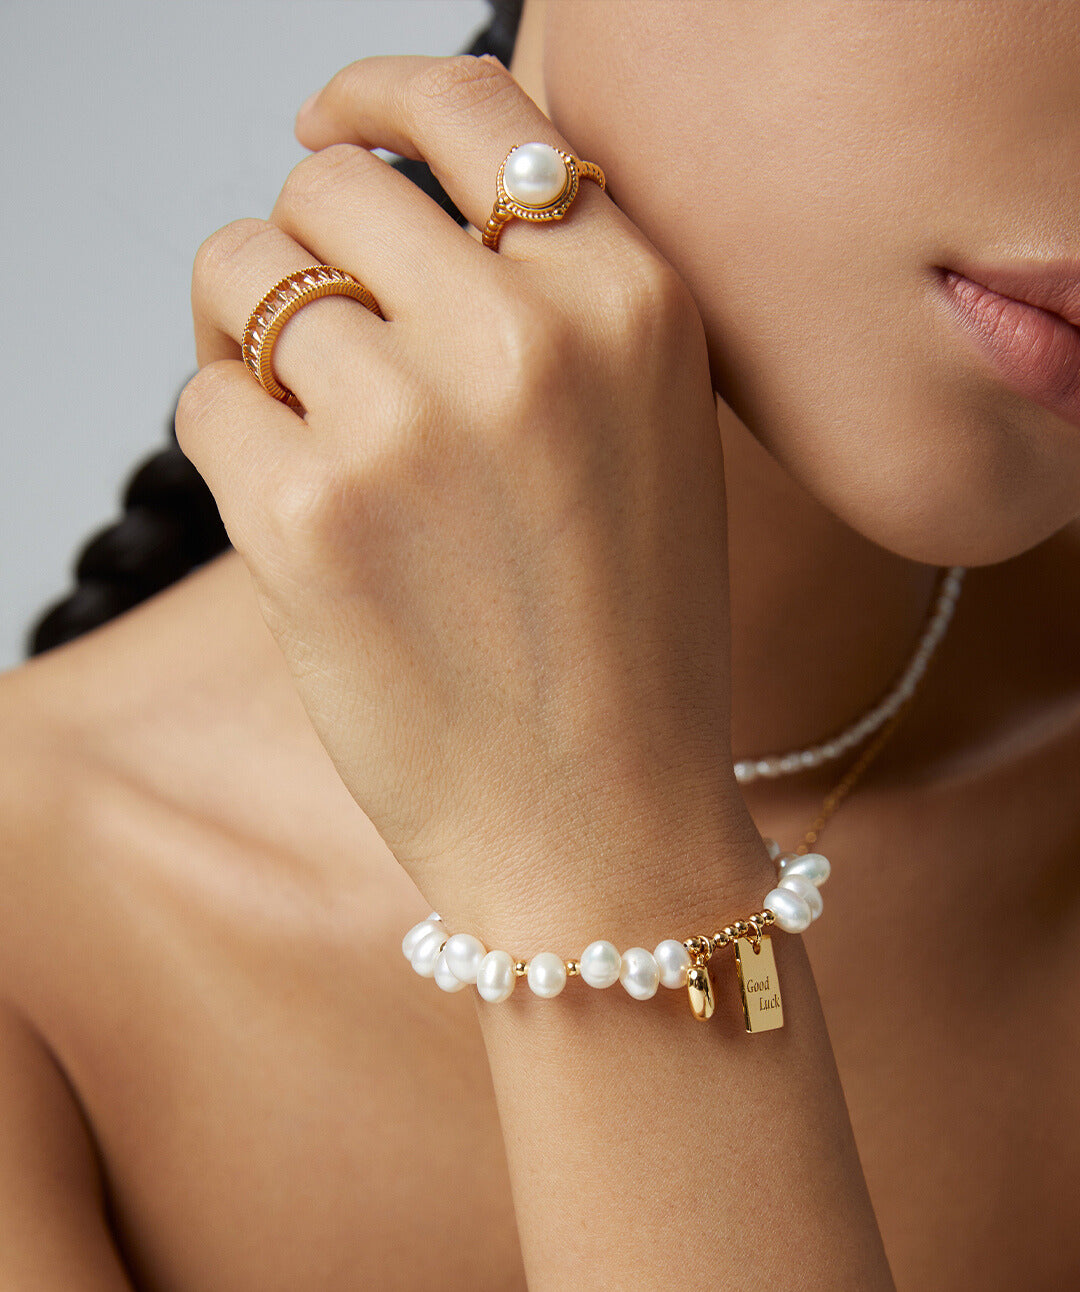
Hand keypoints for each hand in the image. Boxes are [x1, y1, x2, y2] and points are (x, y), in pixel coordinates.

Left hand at [177, 54, 762, 943]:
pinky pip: (206, 402)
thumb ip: (552, 307)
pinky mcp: (311, 516)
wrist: (606, 824)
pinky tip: (299, 516)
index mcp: (633, 304)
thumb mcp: (648, 436)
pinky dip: (231, 446)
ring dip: (251, 343)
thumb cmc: (627, 648)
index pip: (473, 108)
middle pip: (331, 188)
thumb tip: (396, 216)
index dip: (378, 99)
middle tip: (314, 339)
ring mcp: (414, 422)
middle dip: (307, 252)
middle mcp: (528, 336)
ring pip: (243, 277)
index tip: (328, 123)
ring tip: (307, 436)